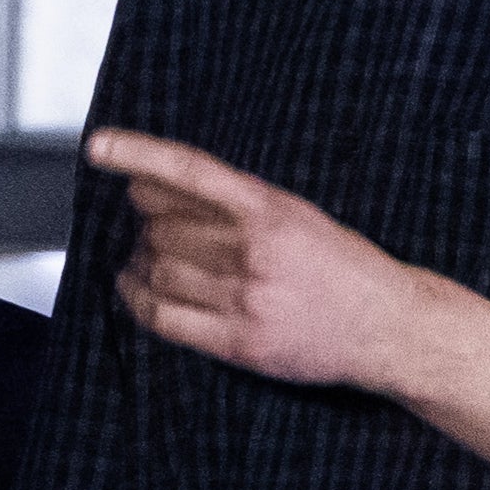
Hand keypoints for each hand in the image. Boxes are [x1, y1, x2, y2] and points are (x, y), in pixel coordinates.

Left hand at [88, 128, 411, 391]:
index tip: (99, 147)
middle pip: (163, 224)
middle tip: (151, 222)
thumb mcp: (297, 214)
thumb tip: (154, 185)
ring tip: (147, 255)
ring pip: (159, 268)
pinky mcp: (240, 342)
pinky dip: (136, 297)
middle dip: (149, 221)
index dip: (139, 154)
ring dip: (143, 259)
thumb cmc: (342, 266)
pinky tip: (132, 285)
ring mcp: (246, 299)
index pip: (190, 171)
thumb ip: (236, 201)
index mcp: (271, 209)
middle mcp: (255, 251)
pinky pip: (163, 317)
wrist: (390, 327)